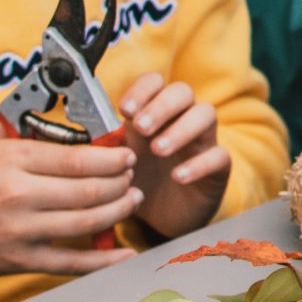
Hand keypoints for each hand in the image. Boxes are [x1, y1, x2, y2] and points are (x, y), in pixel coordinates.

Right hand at [0, 120, 139, 278]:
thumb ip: (22, 128)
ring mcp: (19, 232)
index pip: (78, 158)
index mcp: (12, 162)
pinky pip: (69, 263)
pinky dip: (102, 260)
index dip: (112, 157)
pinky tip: (125, 253)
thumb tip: (61, 110)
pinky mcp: (18, 261)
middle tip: (132, 176)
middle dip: (121, 182)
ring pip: (86, 223)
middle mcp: (18, 196)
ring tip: (131, 200)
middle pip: (89, 190)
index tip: (126, 154)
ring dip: (118, 210)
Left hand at [118, 72, 230, 239]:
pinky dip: (199, 163)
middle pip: (182, 91)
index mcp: (154, 114)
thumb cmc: (140, 182)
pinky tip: (178, 176)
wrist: (162, 218)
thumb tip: (83, 134)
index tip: (124, 109)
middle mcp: (181, 120)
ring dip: (181, 128)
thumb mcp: (119, 161)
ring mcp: (202, 141)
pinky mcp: (217, 167)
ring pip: (205, 114)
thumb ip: (107, 146)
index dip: (142, 90)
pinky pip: (219, 155)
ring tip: (158, 149)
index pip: (154, 83)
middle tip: (141, 128)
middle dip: (160, 106)